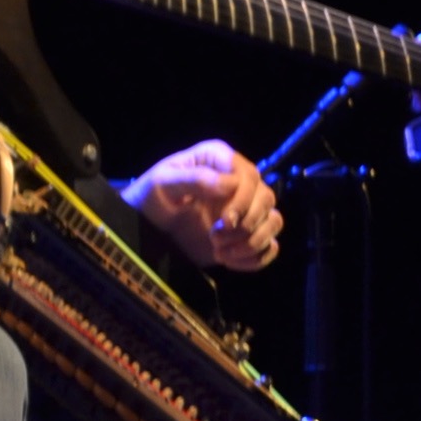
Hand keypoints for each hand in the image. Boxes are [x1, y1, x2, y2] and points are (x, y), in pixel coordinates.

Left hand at [123, 139, 281, 271]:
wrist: (146, 230)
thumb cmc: (152, 199)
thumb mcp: (163, 183)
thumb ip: (196, 179)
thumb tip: (230, 185)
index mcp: (220, 160)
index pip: (249, 175)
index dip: (242, 199)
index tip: (224, 221)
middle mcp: (239, 182)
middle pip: (266, 198)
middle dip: (246, 223)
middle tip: (216, 238)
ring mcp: (245, 210)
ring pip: (274, 221)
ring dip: (252, 241)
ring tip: (221, 252)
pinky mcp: (246, 235)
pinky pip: (270, 247)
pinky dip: (255, 258)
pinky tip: (228, 260)